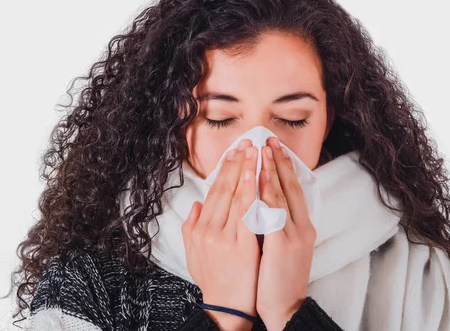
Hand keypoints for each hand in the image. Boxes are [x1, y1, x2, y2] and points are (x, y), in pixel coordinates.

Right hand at [181, 139, 260, 330]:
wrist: (227, 308)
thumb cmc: (214, 281)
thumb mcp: (194, 254)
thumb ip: (192, 228)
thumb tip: (197, 204)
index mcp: (200, 230)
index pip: (214, 192)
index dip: (225, 169)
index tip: (234, 151)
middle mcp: (210, 230)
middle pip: (225, 189)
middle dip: (237, 163)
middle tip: (247, 141)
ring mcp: (226, 237)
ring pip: (237, 196)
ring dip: (246, 170)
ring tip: (254, 150)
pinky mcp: (243, 245)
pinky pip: (249, 213)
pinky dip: (253, 192)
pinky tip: (258, 176)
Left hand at [255, 137, 316, 330]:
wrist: (288, 307)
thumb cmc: (281, 278)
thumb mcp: (284, 248)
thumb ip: (277, 224)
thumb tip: (265, 204)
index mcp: (302, 227)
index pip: (293, 190)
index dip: (284, 168)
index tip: (275, 148)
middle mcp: (301, 227)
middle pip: (290, 187)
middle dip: (280, 162)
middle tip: (270, 140)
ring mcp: (293, 235)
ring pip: (282, 196)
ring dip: (273, 171)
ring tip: (265, 150)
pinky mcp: (282, 245)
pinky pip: (273, 214)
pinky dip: (266, 194)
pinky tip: (259, 179)